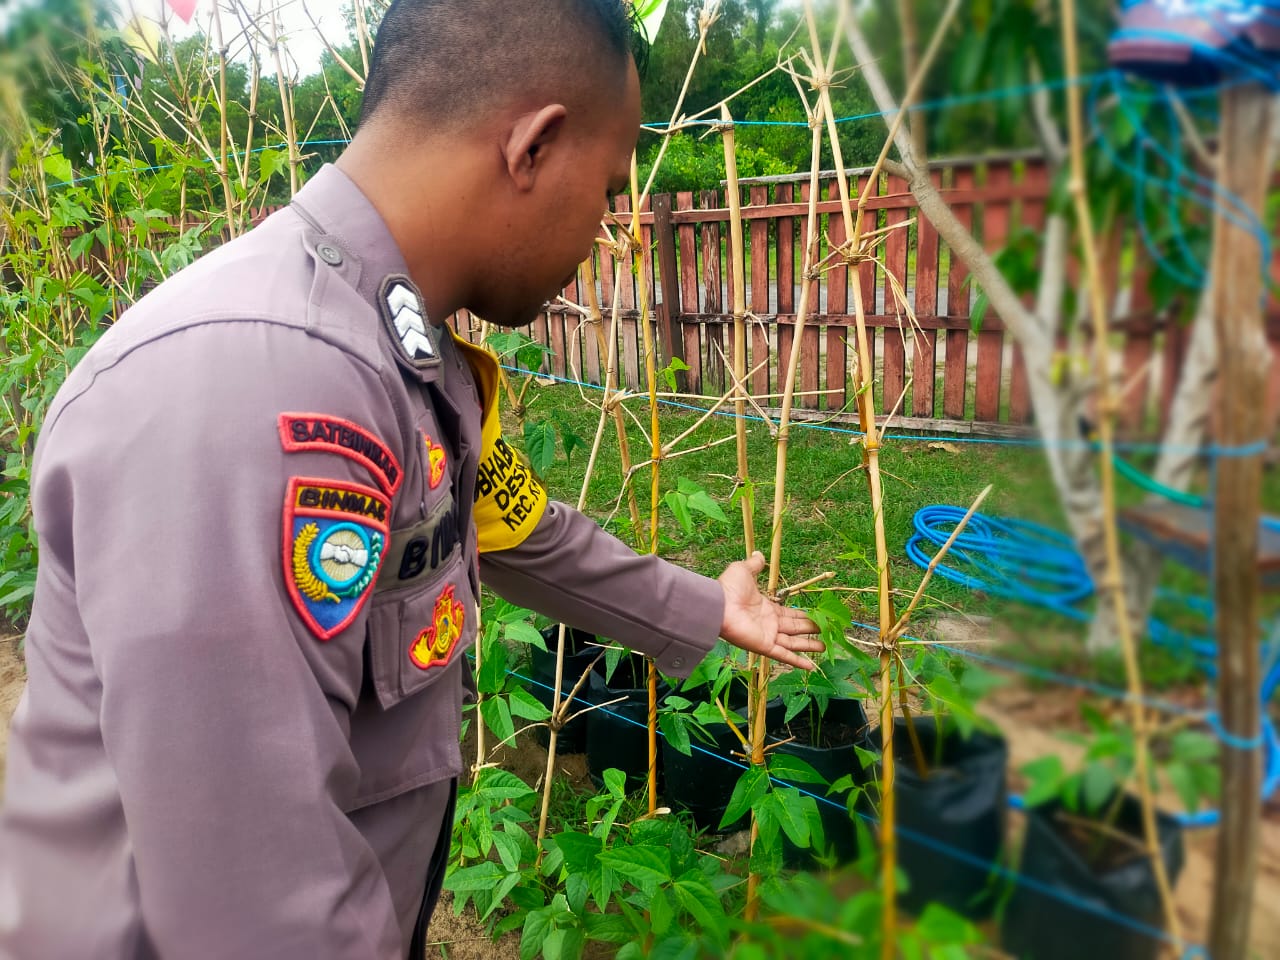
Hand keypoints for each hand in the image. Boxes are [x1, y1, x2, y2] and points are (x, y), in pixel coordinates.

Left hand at [718, 551, 823, 670]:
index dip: (802, 615)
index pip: (789, 614)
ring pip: (793, 643)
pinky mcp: (764, 646)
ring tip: (824, 648)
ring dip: (808, 646)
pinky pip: (783, 655)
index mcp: (766, 608)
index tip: (817, 616)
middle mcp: (769, 623)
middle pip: (794, 628)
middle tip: (826, 630)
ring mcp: (767, 636)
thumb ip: (754, 565)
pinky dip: (797, 661)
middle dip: (810, 629)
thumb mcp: (744, 570)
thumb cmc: (730, 588)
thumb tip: (759, 554)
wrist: (718, 604)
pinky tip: (810, 667)